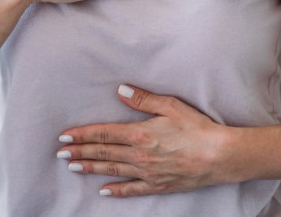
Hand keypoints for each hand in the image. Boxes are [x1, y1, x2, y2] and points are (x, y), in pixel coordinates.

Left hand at [57, 85, 232, 196]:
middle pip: (103, 153)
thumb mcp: (171, 106)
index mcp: (140, 134)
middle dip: (79, 152)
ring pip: (112, 170)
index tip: (65, 136)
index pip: (103, 134)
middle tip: (60, 153)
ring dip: (90, 167)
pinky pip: (131, 189)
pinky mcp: (158, 185)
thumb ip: (142, 99)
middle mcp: (139, 155)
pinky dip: (115, 190)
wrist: (220, 156)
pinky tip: (103, 190)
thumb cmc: (198, 128)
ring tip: (73, 166)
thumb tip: (120, 90)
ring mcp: (147, 173)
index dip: (82, 135)